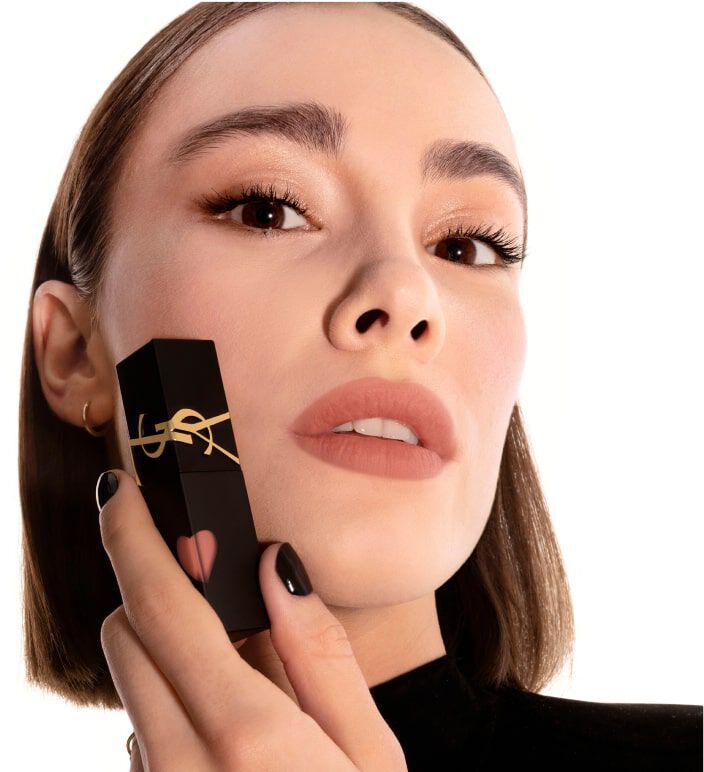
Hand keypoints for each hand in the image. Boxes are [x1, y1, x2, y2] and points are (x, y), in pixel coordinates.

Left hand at [97, 468, 406, 770]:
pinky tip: (228, 727)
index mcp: (244, 731)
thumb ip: (321, 654)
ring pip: (129, 681)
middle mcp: (178, 761)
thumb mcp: (370, 754)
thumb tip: (279, 563)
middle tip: (210, 585)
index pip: (162, 607)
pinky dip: (170, 702)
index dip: (131, 535)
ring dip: (162, 649)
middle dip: (153, 591)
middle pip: (125, 634)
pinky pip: (142, 729)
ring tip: (232, 665)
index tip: (121, 492)